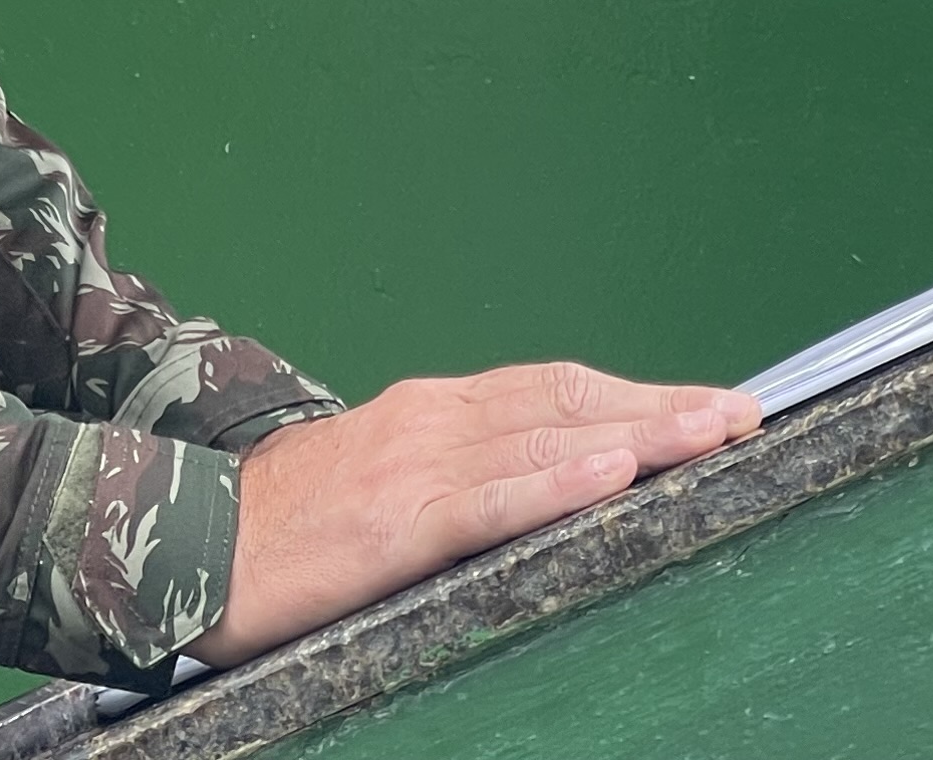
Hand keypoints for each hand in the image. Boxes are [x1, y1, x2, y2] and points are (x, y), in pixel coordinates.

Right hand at [195, 365, 760, 664]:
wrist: (188, 543)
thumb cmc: (282, 526)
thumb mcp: (377, 481)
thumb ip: (451, 476)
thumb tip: (529, 484)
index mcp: (432, 412)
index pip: (557, 388)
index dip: (639, 392)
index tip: (708, 403)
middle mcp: (434, 421)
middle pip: (572, 400)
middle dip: (665, 406)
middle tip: (744, 412)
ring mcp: (417, 467)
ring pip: (550, 438)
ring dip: (641, 433)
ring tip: (712, 433)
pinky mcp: (399, 523)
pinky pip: (494, 499)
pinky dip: (560, 482)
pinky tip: (613, 473)